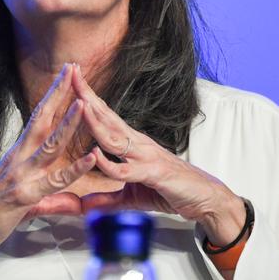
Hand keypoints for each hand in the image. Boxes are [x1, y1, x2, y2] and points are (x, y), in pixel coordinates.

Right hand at [0, 63, 95, 279]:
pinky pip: (54, 181)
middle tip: (73, 68)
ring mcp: (21, 175)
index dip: (52, 95)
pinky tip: (91, 158)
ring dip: (68, 123)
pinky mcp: (24, 196)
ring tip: (84, 103)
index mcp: (18, 153)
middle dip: (59, 93)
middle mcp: (19, 158)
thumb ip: (45, 194)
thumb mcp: (18, 196)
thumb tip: (65, 197)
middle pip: (42, 119)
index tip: (65, 75)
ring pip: (49, 144)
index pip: (38, 117)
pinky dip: (74, 169)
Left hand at [71, 66, 245, 246]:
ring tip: (79, 103)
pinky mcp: (153, 173)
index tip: (72, 78)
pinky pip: (126, 168)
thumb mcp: (131, 196)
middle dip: (88, 95)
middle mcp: (137, 143)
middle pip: (107, 116)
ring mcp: (146, 156)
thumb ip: (107, 199)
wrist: (206, 199)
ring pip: (114, 137)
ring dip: (95, 121)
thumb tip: (84, 206)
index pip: (105, 115)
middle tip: (71, 73)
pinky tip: (94, 153)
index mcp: (130, 142)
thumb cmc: (170, 189)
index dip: (88, 97)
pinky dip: (109, 163)